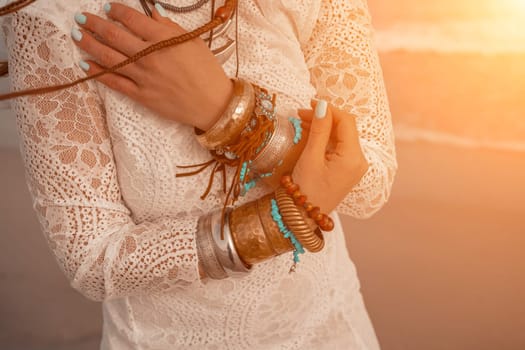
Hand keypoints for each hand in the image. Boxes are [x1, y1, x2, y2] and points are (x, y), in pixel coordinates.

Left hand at [71, 3, 232, 130]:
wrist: (213, 104)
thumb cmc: (207, 71)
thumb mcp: (193, 42)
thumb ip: (170, 26)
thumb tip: (152, 12)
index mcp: (163, 38)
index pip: (132, 18)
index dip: (116, 10)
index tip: (107, 7)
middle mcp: (149, 55)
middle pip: (114, 35)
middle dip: (94, 24)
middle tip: (81, 18)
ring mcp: (143, 76)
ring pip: (109, 56)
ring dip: (89, 44)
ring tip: (76, 35)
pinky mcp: (141, 95)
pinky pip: (115, 82)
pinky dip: (98, 72)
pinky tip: (86, 64)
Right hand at [292, 100, 368, 212]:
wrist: (305, 216)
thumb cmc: (306, 190)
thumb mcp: (311, 157)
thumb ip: (319, 130)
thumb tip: (323, 105)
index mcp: (353, 157)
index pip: (346, 121)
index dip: (329, 109)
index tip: (310, 104)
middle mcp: (359, 161)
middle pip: (345, 128)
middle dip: (325, 117)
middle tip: (302, 114)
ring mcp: (355, 166)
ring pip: (342, 136)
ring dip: (324, 127)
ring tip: (303, 122)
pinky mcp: (348, 170)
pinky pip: (340, 147)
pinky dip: (326, 138)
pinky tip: (311, 135)